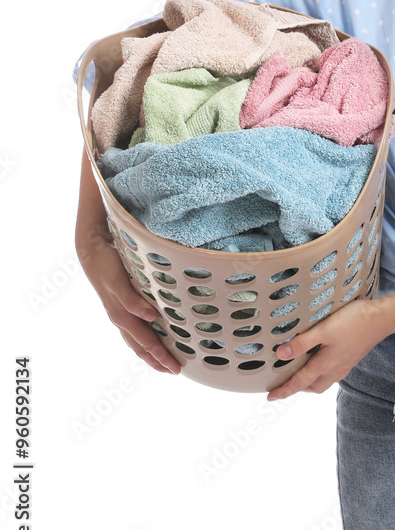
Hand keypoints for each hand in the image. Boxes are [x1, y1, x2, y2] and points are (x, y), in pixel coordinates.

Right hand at [76, 147, 179, 374]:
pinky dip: (142, 339)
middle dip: (147, 340)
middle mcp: (96, 271)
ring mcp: (102, 284)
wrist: (87, 184)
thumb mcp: (107, 179)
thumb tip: (137, 161)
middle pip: (121, 313)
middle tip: (173, 362)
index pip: (113, 281)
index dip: (131, 298)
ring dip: (147, 348)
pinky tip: (161, 356)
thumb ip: (120, 177)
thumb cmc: (105, 180)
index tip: (153, 313)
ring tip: (173, 369)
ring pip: (123, 324)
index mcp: (93, 248)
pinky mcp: (112, 288)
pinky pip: (126, 319)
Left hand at [266, 298, 389, 400]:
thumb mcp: (323, 330)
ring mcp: (345, 365)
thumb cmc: (354, 321)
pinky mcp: (351, 358)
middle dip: (297, 388)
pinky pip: (332, 373)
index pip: (300, 382)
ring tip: (299, 372)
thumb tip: (281, 354)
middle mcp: (336, 369)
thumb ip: (302, 343)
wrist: (382, 319)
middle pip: (312, 386)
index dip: (284, 390)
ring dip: (310, 381)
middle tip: (284, 384)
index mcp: (326, 365)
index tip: (270, 397)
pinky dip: (321, 373)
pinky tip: (320, 360)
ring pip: (323, 381)